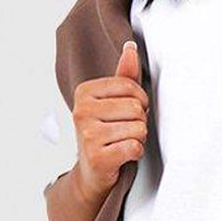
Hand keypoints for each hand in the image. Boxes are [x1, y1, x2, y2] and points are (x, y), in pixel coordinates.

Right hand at [72, 40, 148, 198]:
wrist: (91, 172)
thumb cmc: (104, 134)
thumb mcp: (112, 102)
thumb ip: (124, 76)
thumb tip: (131, 47)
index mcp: (85, 92)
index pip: (131, 86)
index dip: (140, 102)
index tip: (129, 113)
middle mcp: (81, 111)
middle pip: (136, 108)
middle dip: (139, 122)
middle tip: (124, 131)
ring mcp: (87, 135)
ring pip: (138, 128)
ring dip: (138, 138)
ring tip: (122, 142)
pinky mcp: (97, 157)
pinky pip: (134, 147)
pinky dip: (135, 153)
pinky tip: (122, 155)